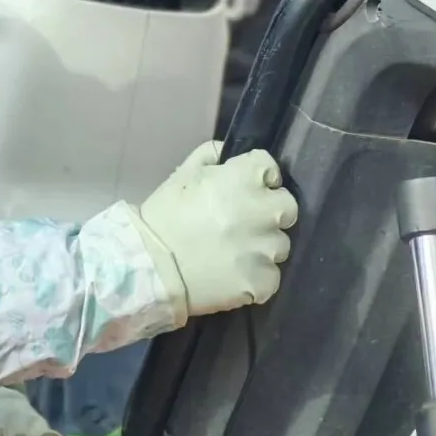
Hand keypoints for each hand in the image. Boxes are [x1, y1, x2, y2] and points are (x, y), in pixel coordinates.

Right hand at [130, 140, 298, 314]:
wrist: (148, 267)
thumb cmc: (163, 215)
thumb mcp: (182, 174)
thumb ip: (211, 154)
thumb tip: (230, 154)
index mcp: (245, 178)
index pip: (270, 167)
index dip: (256, 177)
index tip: (241, 190)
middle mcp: (264, 211)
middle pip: (287, 207)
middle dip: (268, 212)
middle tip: (242, 223)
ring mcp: (266, 249)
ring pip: (280, 244)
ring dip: (262, 246)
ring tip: (233, 254)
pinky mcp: (263, 281)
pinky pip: (271, 276)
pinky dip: (255, 276)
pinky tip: (232, 275)